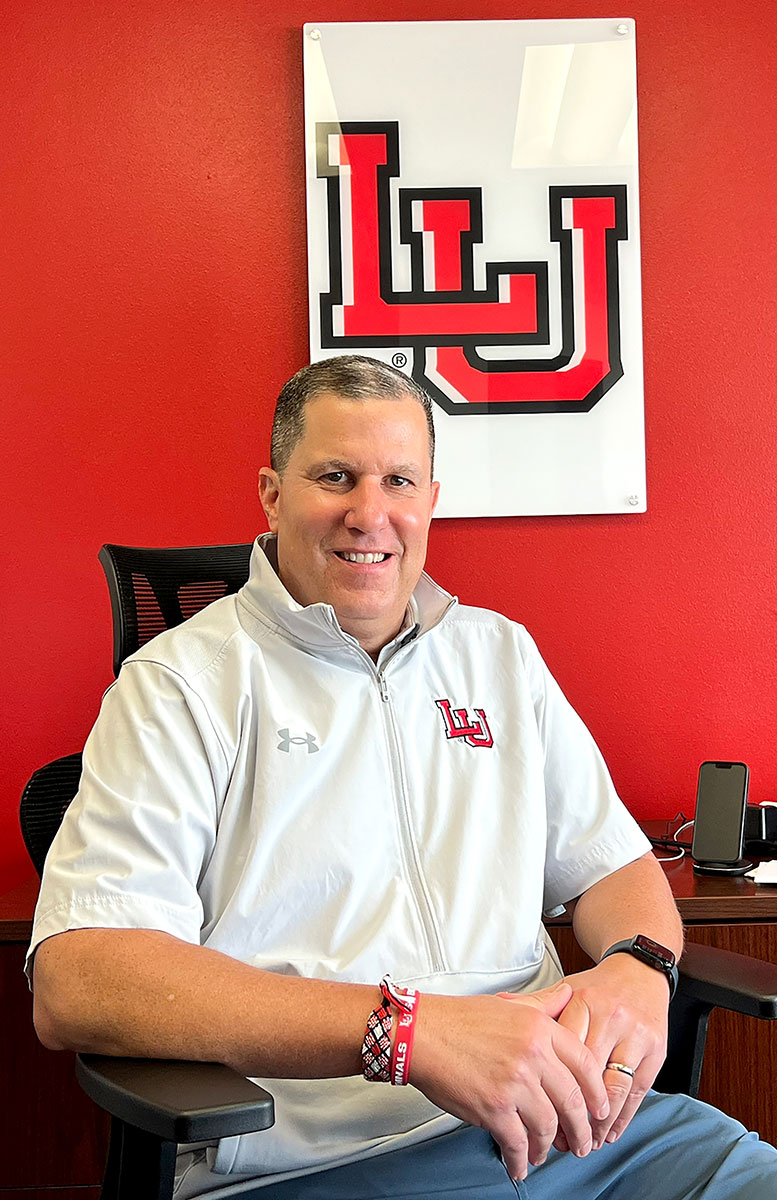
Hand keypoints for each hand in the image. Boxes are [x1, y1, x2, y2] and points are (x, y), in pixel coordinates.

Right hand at [410, 981, 609, 1181]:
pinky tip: (519, 1164)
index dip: (596, 1092)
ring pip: (547, 1126)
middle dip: (581, 1128)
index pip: (584, 1064)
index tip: (598, 1109)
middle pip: (572, 1101)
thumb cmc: (460, 1019)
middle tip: (581, 1142)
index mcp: (539, 1027)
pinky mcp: (494, 1109)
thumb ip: (544, 1003)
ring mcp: (514, 1083)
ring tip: (543, 1152)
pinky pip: (518, 1143)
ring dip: (548, 1146)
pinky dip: (521, 1160)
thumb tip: (569, 995)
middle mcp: (532, 1054)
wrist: (422, 1034)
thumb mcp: (510, 1004)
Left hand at [555, 955, 669, 1149]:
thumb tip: (501, 1004)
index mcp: (583, 1002)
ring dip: (597, 1123)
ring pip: (614, 1089)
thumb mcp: (567, 990)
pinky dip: (622, 1117)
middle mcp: (610, 1017)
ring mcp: (635, 1035)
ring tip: (582, 1143)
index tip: (536, 1112)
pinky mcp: (656, 1051)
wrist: (640, 973)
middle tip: (557, 1139)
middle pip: (586, 1076)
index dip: (549, 1087)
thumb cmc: (598, 988)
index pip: (561, 1053)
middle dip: (572, 1112)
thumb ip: (537, 1004)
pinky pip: (637, 1092)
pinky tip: (608, 1132)